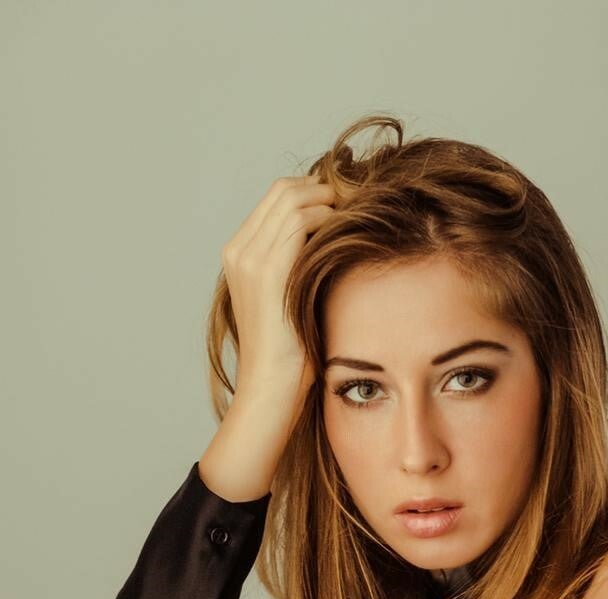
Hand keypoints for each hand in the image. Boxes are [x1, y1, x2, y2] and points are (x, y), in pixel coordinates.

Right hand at [220, 175, 336, 414]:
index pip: (277, 199)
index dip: (313, 193)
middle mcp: (238, 251)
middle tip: (357, 204)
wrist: (272, 387)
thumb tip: (330, 245)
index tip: (346, 205)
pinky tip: (347, 232)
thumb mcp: (291, 301)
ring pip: (292, 198)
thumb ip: (298, 268)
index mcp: (239, 255)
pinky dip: (327, 218)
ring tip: (356, 216)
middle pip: (283, 190)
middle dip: (323, 189)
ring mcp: (248, 258)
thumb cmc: (289, 356)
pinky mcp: (266, 270)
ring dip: (329, 201)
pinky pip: (300, 220)